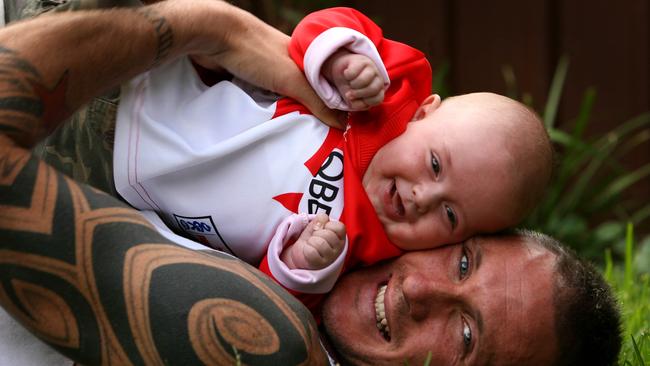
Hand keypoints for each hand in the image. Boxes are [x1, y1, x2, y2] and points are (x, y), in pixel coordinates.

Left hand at [189, 1, 345, 128]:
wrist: (212, 36)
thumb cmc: (256, 51)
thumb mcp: (292, 79)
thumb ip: (316, 100)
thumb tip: (342, 123)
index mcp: (302, 58)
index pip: (325, 84)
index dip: (333, 103)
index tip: (339, 126)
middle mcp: (285, 63)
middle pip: (302, 93)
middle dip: (306, 112)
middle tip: (315, 136)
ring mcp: (264, 70)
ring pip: (279, 98)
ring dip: (282, 113)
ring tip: (292, 134)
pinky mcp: (244, 78)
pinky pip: (258, 100)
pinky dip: (262, 111)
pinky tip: (266, 124)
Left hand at [281, 213, 345, 269]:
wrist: (301, 254)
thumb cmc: (312, 239)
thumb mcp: (317, 225)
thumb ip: (322, 219)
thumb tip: (321, 220)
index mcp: (340, 238)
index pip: (340, 227)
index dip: (328, 225)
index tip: (322, 228)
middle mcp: (338, 249)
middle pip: (328, 235)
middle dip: (317, 233)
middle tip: (315, 238)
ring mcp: (330, 258)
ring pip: (319, 243)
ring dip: (311, 241)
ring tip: (311, 244)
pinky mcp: (319, 264)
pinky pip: (311, 252)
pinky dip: (306, 249)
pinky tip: (308, 251)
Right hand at [323, 49, 384, 109]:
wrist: (342, 69)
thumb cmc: (350, 86)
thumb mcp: (353, 99)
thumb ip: (357, 104)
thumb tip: (353, 101)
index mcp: (379, 90)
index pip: (378, 99)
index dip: (365, 102)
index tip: (357, 100)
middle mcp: (378, 78)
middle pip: (372, 89)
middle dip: (358, 93)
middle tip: (349, 93)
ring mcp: (372, 68)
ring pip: (364, 80)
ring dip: (353, 84)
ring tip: (349, 83)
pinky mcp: (362, 60)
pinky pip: (353, 72)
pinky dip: (347, 75)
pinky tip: (347, 74)